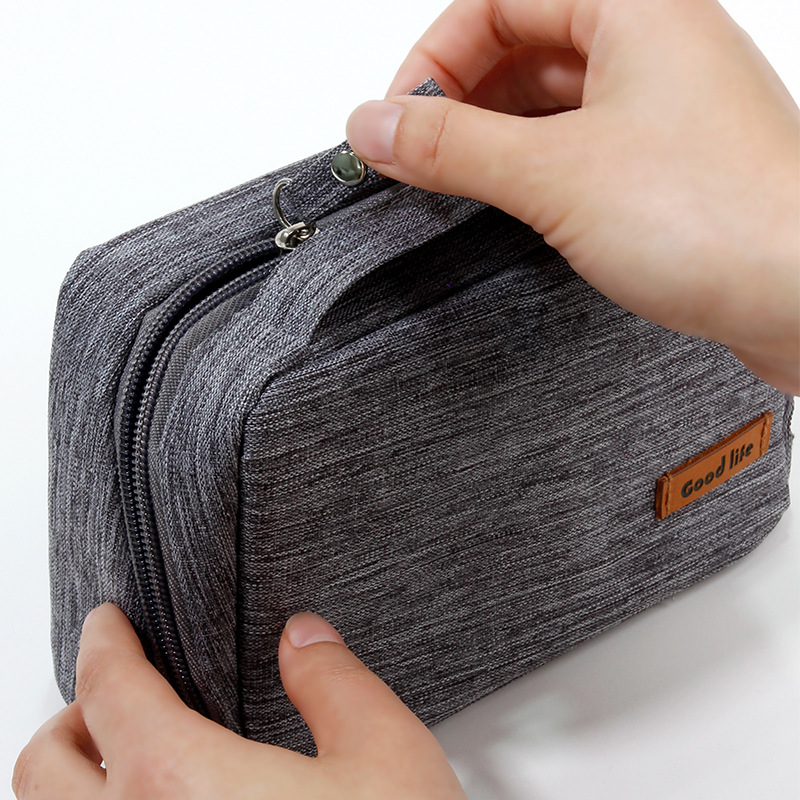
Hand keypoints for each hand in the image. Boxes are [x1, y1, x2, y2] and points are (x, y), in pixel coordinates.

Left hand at [13, 604, 465, 798]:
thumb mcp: (385, 755)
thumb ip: (334, 681)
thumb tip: (305, 639)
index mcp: (180, 786)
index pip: (111, 690)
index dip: (105, 643)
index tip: (108, 625)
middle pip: (42, 768)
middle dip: (70, 717)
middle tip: (109, 695)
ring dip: (71, 785)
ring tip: (126, 764)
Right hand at [346, 0, 799, 394]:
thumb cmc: (722, 219)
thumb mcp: (555, 174)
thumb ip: (453, 146)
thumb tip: (374, 126)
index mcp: (635, 6)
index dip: (434, 58)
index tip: (397, 119)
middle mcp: (653, 45)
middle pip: (521, 45)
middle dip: (459, 99)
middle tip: (416, 157)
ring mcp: (663, 107)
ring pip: (549, 102)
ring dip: (492, 139)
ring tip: (453, 189)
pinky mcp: (666, 166)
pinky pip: (578, 146)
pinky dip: (532, 170)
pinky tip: (509, 207)